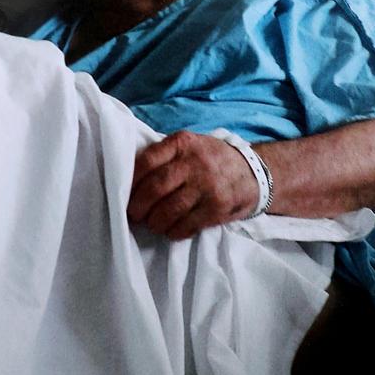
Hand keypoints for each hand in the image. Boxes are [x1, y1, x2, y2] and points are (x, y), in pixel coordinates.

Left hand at [127, 131, 258, 239]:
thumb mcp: (189, 145)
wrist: (252, 171)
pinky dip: (174, 232)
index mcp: (182, 143)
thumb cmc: (210, 159)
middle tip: (133, 215)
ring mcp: (208, 186)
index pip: (147, 161)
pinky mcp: (218, 208)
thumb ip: (164, 155)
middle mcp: (195, 162)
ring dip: (155, 222)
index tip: (123, 193)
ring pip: (169, 210)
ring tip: (152, 224)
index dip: (130, 181)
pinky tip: (171, 230)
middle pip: (155, 188)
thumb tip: (129, 177)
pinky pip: (187, 225)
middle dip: (138, 206)